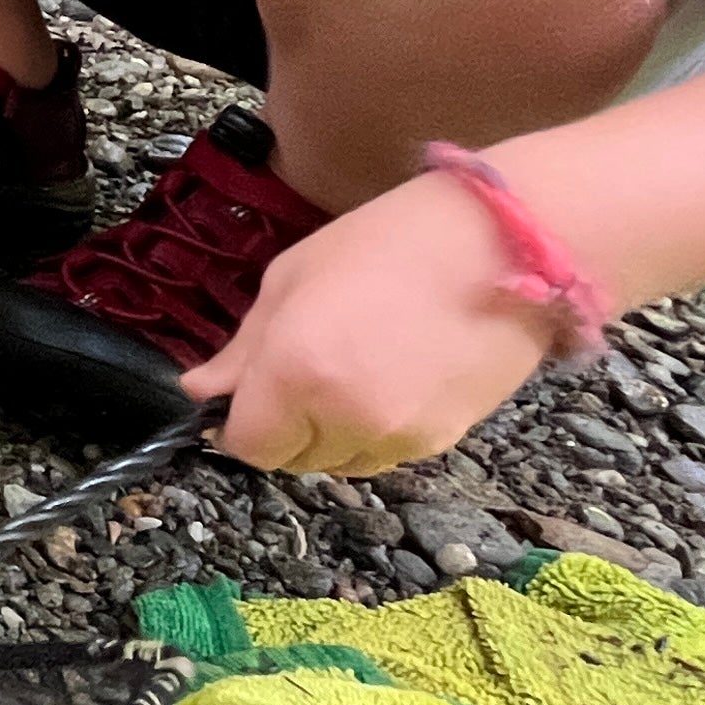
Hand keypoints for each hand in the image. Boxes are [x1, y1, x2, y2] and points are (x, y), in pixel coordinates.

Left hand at [180, 171, 567, 475]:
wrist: (504, 245)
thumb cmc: (390, 242)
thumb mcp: (293, 277)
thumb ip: (244, 347)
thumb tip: (200, 391)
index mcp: (296, 372)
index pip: (246, 445)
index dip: (238, 423)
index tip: (244, 395)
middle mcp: (344, 418)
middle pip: (290, 460)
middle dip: (283, 427)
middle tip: (301, 371)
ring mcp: (398, 437)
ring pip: (338, 463)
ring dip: (329, 434)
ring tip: (351, 369)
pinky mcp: (442, 443)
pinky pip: (383, 455)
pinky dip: (372, 432)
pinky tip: (388, 378)